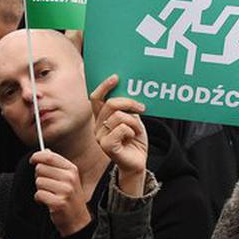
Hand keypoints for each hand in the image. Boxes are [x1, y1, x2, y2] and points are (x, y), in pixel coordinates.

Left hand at [32, 150, 91, 236]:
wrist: (77, 219)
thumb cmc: (70, 197)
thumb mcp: (68, 178)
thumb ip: (56, 164)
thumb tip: (45, 150)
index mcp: (72, 169)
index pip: (50, 157)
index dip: (37, 156)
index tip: (32, 160)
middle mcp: (70, 178)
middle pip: (41, 168)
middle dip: (39, 176)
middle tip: (46, 185)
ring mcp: (65, 191)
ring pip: (38, 182)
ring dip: (40, 189)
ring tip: (48, 194)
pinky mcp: (58, 202)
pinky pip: (39, 194)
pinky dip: (39, 199)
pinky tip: (47, 202)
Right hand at [90, 74, 147, 193]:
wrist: (138, 161)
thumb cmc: (135, 141)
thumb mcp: (133, 119)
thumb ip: (127, 108)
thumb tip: (128, 90)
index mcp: (101, 118)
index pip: (96, 98)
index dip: (104, 87)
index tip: (116, 78)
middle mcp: (97, 126)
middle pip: (110, 104)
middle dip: (129, 103)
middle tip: (142, 108)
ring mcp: (100, 137)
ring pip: (118, 117)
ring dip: (133, 122)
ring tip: (136, 130)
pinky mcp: (107, 146)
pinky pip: (121, 129)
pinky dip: (131, 131)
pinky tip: (132, 138)